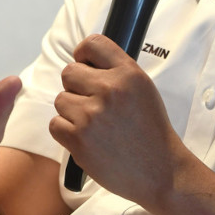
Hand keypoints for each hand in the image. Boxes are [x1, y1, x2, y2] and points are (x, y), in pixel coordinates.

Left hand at [49, 35, 185, 206]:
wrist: (160, 171)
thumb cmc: (151, 131)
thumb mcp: (143, 89)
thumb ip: (116, 72)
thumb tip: (86, 61)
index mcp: (128, 74)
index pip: (93, 44)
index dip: (83, 54)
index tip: (84, 63)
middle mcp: (109, 90)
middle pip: (69, 72)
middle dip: (76, 86)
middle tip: (92, 103)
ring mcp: (92, 115)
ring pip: (61, 100)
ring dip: (72, 111)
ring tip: (94, 125)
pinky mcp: (79, 139)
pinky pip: (55, 124)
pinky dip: (66, 132)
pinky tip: (87, 138)